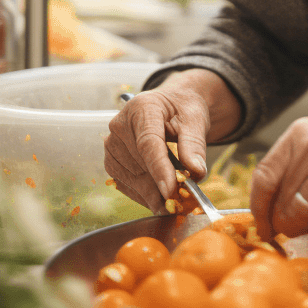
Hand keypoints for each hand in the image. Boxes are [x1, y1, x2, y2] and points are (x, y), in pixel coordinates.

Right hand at [103, 69, 240, 211]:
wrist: (172, 106)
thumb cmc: (183, 110)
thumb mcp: (195, 120)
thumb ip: (195, 144)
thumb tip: (196, 172)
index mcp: (142, 107)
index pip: (148, 142)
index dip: (159, 169)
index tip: (171, 191)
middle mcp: (120, 125)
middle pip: (139, 164)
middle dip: (161, 186)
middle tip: (182, 202)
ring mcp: (112, 144)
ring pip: (131, 179)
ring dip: (153, 194)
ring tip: (175, 200)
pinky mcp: (112, 161)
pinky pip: (126, 185)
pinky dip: (145, 195)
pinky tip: (161, 198)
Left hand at [250, 103, 307, 240]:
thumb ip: (299, 160)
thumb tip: (274, 199)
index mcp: (300, 134)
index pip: (264, 175)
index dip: (258, 205)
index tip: (261, 222)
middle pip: (279, 200)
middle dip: (280, 224)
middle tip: (285, 233)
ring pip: (298, 214)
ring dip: (302, 228)